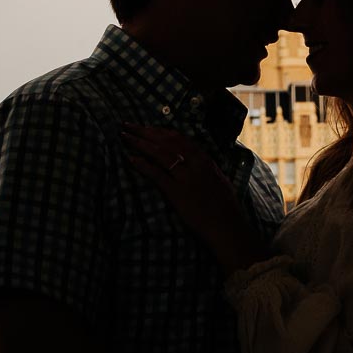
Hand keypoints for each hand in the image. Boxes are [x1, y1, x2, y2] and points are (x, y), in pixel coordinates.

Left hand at [121, 123, 242, 243]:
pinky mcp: (177, 193)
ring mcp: (186, 178)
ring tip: (125, 136)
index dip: (160, 131)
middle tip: (128, 125)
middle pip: (166, 142)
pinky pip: (157, 174)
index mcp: (205, 160)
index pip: (179, 139)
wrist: (227, 227)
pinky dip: (143, 165)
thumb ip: (205, 167)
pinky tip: (131, 159)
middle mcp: (195, 164)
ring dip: (140, 143)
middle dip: (145, 132)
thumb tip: (194, 159)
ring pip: (160, 154)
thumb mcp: (218, 179)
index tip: (146, 127)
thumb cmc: (225, 206)